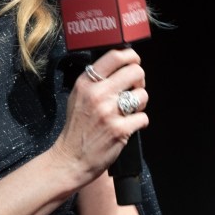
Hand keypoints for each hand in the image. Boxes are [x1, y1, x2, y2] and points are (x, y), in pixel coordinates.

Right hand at [51, 47, 148, 184]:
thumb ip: (95, 82)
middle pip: (135, 71)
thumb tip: (120, 68)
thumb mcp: (78, 97)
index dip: (132, 57)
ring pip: (142, 95)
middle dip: (140, 81)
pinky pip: (143, 118)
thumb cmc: (76, 129)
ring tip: (129, 112)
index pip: (115, 56)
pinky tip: (128, 127)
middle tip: (134, 90)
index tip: (134, 63)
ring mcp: (109, 112)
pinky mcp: (120, 130)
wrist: (70, 159)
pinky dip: (139, 123)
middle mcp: (97, 94)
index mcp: (86, 83)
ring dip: (140, 104)